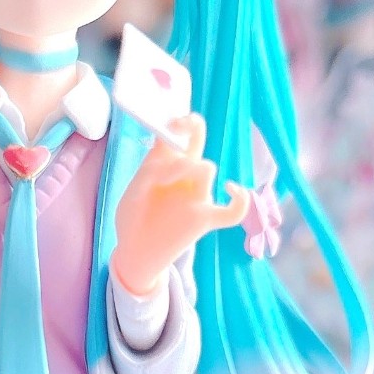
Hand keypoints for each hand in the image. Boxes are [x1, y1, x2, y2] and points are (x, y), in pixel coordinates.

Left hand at [111, 114, 249, 296]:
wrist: (135, 251)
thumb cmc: (133, 219)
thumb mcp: (133, 194)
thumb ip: (149, 174)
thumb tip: (168, 164)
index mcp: (165, 165)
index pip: (177, 135)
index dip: (178, 123)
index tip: (171, 121)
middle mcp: (184, 175)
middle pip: (197, 141)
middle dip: (194, 126)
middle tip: (184, 122)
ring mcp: (196, 196)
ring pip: (206, 168)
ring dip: (188, 168)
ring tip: (164, 179)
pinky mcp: (205, 219)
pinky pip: (233, 212)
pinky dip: (241, 202)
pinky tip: (232, 190)